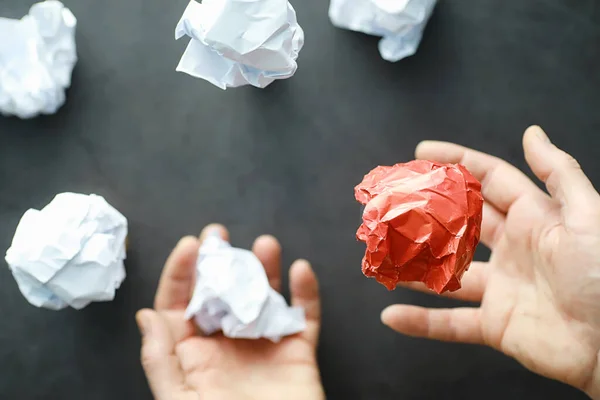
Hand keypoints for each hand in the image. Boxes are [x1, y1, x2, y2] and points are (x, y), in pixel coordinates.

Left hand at [136, 225, 324, 399]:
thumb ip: (161, 361)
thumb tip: (145, 315)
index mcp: (194, 356)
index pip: (181, 307)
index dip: (182, 274)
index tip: (189, 246)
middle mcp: (228, 345)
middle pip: (223, 295)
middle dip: (220, 262)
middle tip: (219, 234)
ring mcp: (265, 348)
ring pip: (264, 298)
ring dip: (265, 269)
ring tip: (264, 245)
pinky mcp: (298, 354)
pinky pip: (304, 318)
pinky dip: (307, 294)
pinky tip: (301, 271)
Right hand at [381, 126, 599, 397]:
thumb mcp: (587, 215)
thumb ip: (559, 174)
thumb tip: (532, 133)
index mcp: (534, 218)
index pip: (488, 181)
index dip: (456, 162)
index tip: (421, 152)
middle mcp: (513, 249)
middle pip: (459, 224)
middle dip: (425, 212)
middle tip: (390, 202)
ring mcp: (502, 288)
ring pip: (446, 273)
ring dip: (412, 267)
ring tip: (381, 255)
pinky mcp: (497, 324)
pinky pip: (451, 323)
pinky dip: (420, 322)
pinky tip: (391, 315)